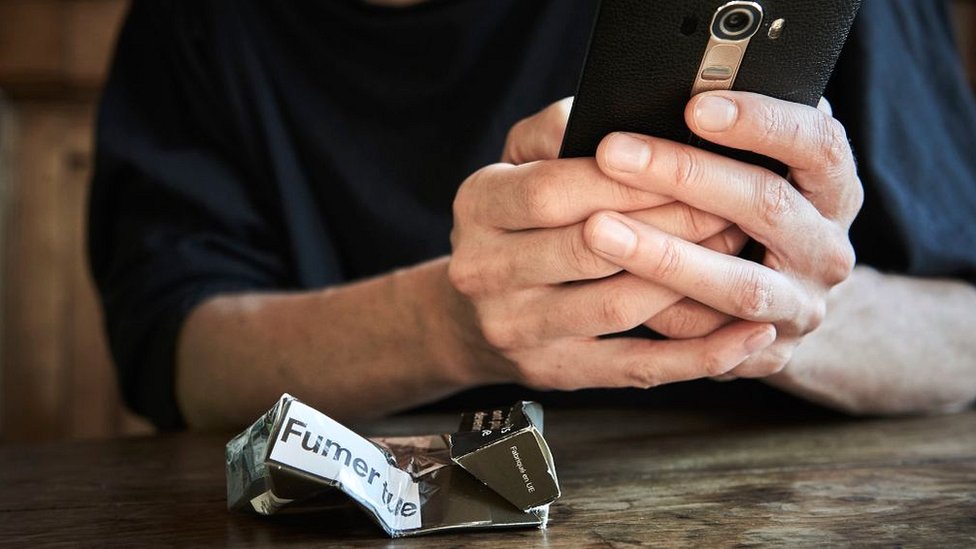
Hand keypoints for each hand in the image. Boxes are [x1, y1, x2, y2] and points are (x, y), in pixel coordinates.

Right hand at [446, 98, 776, 390]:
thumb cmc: (517, 219)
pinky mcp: (553, 372)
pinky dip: (698, 356)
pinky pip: (635, 368)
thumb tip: (620, 119)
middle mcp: (483, 272)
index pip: (552, 191)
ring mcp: (516, 329)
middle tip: (735, 206)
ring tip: (741, 252)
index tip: (690, 162)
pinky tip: (748, 335)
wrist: (476, 311)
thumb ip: (558, 129)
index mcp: (476, 207)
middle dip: (672, 225)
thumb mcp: (519, 161)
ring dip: (689, 280)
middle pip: (589, 249)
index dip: (626, 180)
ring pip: (616, 308)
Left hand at [583, 92, 862, 378]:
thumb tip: (672, 96)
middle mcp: (828, 247)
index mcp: (832, 186)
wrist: (788, 295)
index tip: (694, 106)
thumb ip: (727, 134)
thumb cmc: (751, 206)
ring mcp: (803, 305)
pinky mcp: (772, 354)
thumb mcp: (758, 161)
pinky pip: (714, 341)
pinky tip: (613, 288)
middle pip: (767, 206)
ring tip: (597, 230)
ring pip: (740, 286)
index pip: (815, 143)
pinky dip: (663, 315)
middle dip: (685, 177)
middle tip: (613, 154)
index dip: (759, 122)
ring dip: (666, 257)